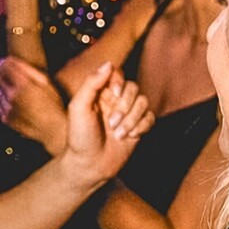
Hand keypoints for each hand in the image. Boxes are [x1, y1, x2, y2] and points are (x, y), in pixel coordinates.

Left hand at [0, 57, 68, 154]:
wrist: (55, 130)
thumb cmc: (54, 107)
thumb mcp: (46, 83)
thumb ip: (28, 70)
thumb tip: (13, 61)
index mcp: (23, 85)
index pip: (5, 67)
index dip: (5, 62)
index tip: (7, 62)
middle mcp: (13, 96)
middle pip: (0, 79)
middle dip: (5, 76)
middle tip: (16, 79)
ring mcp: (9, 109)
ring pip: (0, 93)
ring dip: (6, 91)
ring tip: (21, 96)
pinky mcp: (8, 120)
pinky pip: (1, 107)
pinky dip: (6, 105)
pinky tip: (18, 106)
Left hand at [56, 62, 152, 187]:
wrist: (89, 165)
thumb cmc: (79, 137)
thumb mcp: (78, 107)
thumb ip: (91, 83)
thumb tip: (109, 63)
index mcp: (100, 92)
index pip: (117, 74)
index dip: (120, 82)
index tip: (115, 94)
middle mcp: (115, 100)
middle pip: (133, 87)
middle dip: (125, 106)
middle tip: (111, 123)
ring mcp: (127, 113)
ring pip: (144, 102)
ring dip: (132, 119)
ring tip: (117, 133)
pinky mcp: (138, 127)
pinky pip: (150, 117)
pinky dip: (142, 126)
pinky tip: (129, 136)